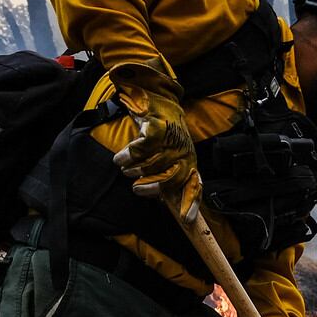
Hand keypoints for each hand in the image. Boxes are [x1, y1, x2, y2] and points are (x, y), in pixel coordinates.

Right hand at [108, 64, 198, 216]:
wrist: (156, 95)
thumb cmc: (161, 131)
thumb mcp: (170, 153)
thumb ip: (168, 175)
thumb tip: (163, 201)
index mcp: (189, 160)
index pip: (194, 185)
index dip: (190, 203)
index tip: (186, 220)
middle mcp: (184, 150)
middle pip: (171, 179)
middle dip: (151, 188)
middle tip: (137, 189)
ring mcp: (172, 138)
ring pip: (152, 165)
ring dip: (134, 170)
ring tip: (125, 167)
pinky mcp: (157, 127)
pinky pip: (141, 149)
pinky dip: (127, 155)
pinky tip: (121, 157)